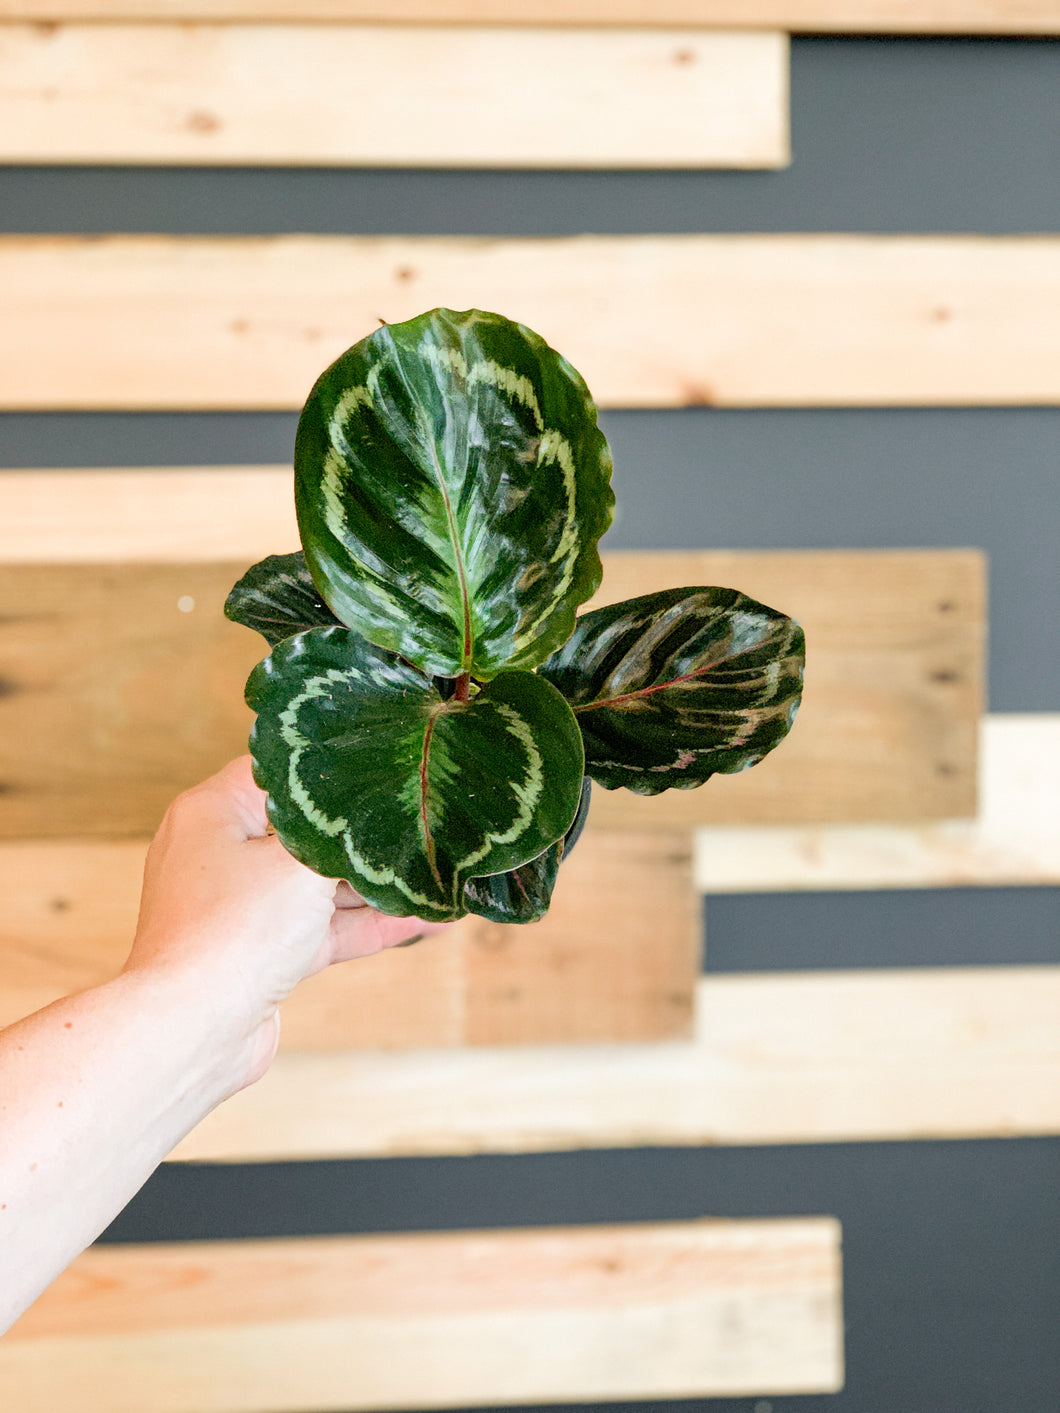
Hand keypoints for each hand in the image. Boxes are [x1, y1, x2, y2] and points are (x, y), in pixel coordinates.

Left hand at [125, 756, 449, 1086]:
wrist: (193, 1030)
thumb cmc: (231, 933)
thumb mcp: (300, 863)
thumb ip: (343, 835)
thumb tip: (375, 816)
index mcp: (213, 812)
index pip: (280, 774)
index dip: (332, 769)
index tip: (381, 768)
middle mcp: (220, 854)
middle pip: (305, 833)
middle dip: (363, 837)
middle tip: (418, 825)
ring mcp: (240, 907)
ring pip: (317, 886)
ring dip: (373, 886)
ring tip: (431, 874)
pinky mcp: (259, 953)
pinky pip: (320, 928)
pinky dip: (365, 924)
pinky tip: (420, 918)